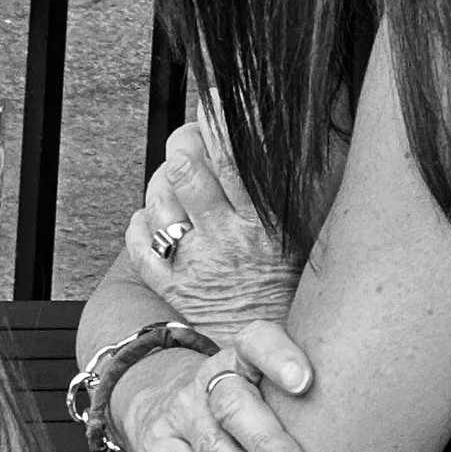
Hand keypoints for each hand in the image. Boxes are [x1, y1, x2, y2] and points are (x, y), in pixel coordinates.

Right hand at [109, 320, 314, 451]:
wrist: (163, 405)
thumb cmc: (243, 404)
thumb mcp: (268, 388)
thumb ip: (313, 400)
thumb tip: (399, 424)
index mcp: (242, 359)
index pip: (256, 341)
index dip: (277, 358)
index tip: (305, 382)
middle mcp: (210, 380)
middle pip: (234, 403)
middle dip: (267, 440)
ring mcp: (183, 412)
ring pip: (212, 443)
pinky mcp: (161, 445)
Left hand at [126, 118, 294, 329]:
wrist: (280, 354)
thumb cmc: (297, 283)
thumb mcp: (311, 232)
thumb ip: (308, 184)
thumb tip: (305, 132)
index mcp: (265, 224)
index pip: (233, 158)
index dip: (218, 119)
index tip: (214, 97)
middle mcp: (226, 242)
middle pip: (185, 170)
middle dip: (183, 143)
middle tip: (191, 139)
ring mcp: (195, 265)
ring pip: (159, 201)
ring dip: (163, 181)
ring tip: (178, 178)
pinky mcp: (172, 289)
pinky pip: (140, 244)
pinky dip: (141, 223)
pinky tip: (156, 217)